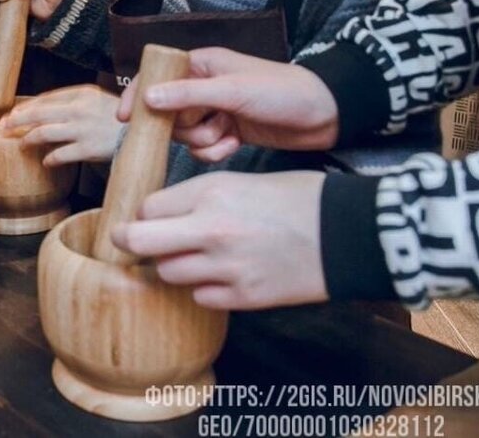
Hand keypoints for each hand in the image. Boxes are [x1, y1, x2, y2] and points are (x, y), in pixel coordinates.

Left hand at [0, 85, 122, 165]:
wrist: (145, 133)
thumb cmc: (120, 118)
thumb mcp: (97, 100)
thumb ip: (74, 102)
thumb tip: (43, 111)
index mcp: (82, 93)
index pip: (44, 98)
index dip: (24, 107)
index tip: (11, 114)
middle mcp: (79, 109)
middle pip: (37, 113)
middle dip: (16, 121)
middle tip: (3, 127)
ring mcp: (83, 129)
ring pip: (43, 133)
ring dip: (27, 140)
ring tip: (21, 145)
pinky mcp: (88, 149)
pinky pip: (59, 155)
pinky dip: (49, 159)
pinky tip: (45, 162)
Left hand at [111, 170, 327, 309]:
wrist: (350, 233)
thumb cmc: (299, 200)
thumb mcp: (242, 181)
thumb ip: (197, 199)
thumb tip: (157, 214)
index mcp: (211, 193)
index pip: (146, 208)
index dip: (143, 214)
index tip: (146, 218)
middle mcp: (211, 230)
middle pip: (139, 243)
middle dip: (129, 242)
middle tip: (128, 242)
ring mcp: (226, 267)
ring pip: (168, 273)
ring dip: (174, 266)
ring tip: (196, 256)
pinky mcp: (243, 296)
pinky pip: (200, 296)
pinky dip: (204, 288)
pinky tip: (223, 275)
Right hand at [117, 47, 339, 161]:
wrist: (324, 114)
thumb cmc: (282, 91)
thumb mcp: (232, 90)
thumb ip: (188, 95)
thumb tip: (147, 98)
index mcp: (201, 65)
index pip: (157, 79)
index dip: (138, 97)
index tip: (125, 118)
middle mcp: (203, 87)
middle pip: (168, 114)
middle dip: (184, 126)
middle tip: (209, 123)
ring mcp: (215, 111)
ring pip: (185, 135)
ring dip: (203, 140)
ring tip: (228, 133)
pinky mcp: (227, 132)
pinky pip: (203, 148)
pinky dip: (215, 151)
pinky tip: (235, 144)